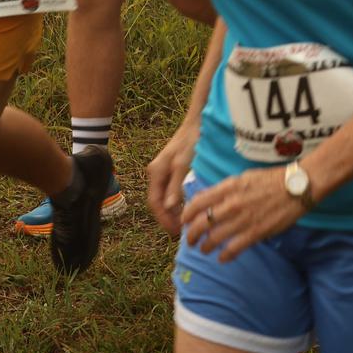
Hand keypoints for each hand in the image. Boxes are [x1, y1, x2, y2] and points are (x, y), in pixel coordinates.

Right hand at [146, 120, 200, 236]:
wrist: (198, 121)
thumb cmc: (192, 140)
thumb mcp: (184, 164)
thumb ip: (175, 185)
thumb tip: (169, 207)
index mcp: (156, 173)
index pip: (154, 203)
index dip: (163, 219)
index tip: (175, 231)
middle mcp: (156, 173)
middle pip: (158, 202)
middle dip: (167, 217)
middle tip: (182, 231)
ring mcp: (164, 171)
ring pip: (164, 197)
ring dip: (172, 211)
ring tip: (185, 223)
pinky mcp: (172, 168)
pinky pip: (171, 190)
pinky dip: (177, 201)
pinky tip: (187, 207)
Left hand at [180, 166, 307, 262]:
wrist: (297, 186)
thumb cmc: (271, 179)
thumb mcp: (244, 177)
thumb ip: (225, 189)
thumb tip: (207, 197)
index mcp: (228, 188)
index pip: (197, 203)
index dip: (186, 215)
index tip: (184, 221)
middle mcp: (231, 204)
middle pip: (201, 224)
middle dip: (191, 235)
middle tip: (190, 241)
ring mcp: (243, 219)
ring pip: (214, 239)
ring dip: (206, 247)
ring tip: (205, 250)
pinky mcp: (256, 233)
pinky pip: (233, 249)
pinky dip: (224, 256)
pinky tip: (222, 258)